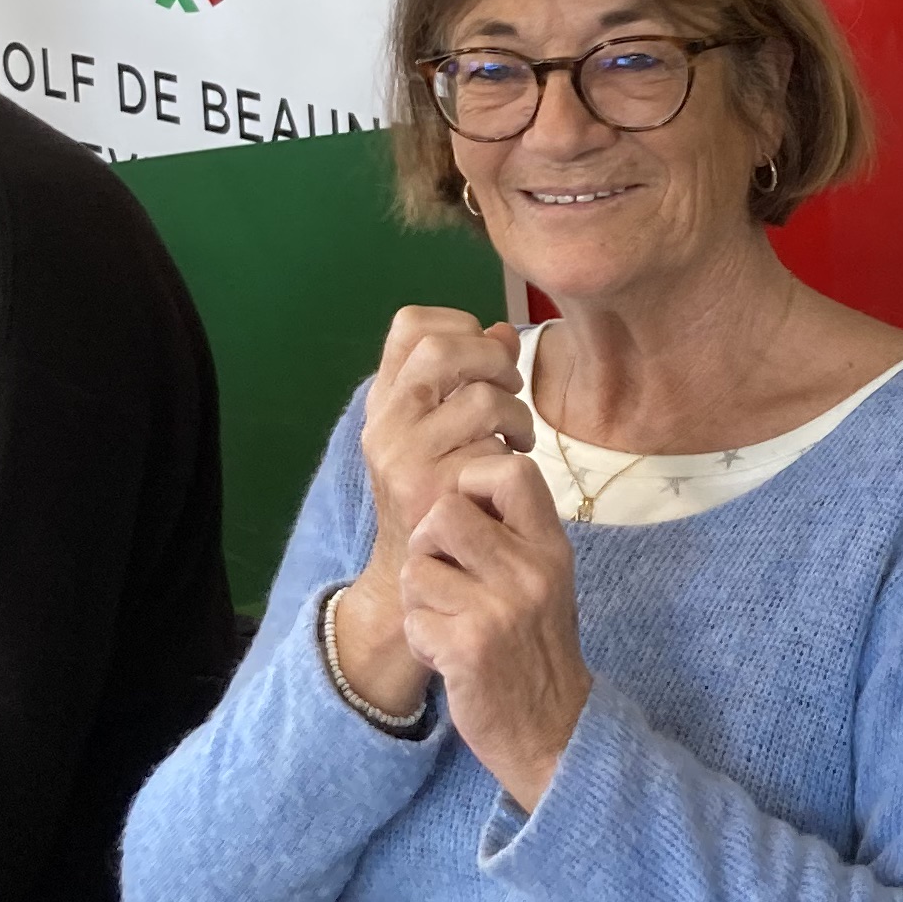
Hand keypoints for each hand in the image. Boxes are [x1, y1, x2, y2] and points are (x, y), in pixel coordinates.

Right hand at [359, 306, 533, 595]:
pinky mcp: (436, 492)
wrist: (411, 576)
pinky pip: (496, 449)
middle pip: (443, 349)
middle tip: (510, 390)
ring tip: (517, 439)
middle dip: (494, 361)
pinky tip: (507, 474)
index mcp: (384, 402)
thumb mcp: (435, 432)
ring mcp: (407, 459)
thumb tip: (503, 330)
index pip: (410, 325)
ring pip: (484, 399)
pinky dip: (512, 457)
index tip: (483, 354)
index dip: (459, 324)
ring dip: (518, 416)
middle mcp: (386, 426)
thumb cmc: (434, 494)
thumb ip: (465, 378)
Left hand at [398, 451, 589, 810]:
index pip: (511, 471)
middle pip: (444, 512)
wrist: (555, 731)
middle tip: (441, 576)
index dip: (472, 480)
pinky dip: (421, 640)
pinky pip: (413, 619)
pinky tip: (447, 656)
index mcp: (551, 547)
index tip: (468, 514)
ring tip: (447, 622)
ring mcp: (499, 609)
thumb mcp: (547, 581)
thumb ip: (514, 536)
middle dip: (427, 543)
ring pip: (416, 568)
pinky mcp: (468, 648)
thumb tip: (462, 486)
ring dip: (418, 598)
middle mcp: (530, 571)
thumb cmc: (539, 649)